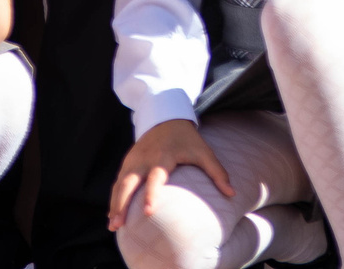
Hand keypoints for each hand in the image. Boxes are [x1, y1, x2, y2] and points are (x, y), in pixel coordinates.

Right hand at [109, 119, 236, 230]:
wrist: (166, 117)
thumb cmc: (187, 139)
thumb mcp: (203, 152)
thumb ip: (217, 172)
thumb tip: (231, 194)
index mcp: (163, 158)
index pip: (155, 179)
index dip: (151, 195)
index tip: (148, 213)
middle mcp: (144, 159)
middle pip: (128, 183)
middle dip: (121, 204)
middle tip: (118, 225)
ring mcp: (133, 160)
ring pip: (119, 184)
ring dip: (114, 204)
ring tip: (112, 225)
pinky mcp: (128, 161)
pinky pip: (118, 181)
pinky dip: (114, 197)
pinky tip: (112, 215)